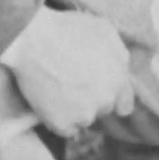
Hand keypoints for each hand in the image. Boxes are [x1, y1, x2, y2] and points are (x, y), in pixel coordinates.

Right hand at [1, 7, 134, 136]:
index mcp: (119, 79)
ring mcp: (84, 114)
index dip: (114, 100)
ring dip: (75, 110)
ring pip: (84, 120)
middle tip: (74, 83)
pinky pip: (66, 129)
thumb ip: (119, 54)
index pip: (125, 105)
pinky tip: (50, 102)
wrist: (33, 40)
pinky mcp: (62, 124)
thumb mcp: (105, 31)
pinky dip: (59, 120)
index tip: (102, 94)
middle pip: (103, 109)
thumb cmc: (68, 30)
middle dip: (92, 99)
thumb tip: (122, 68)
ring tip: (58, 89)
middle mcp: (106, 100)